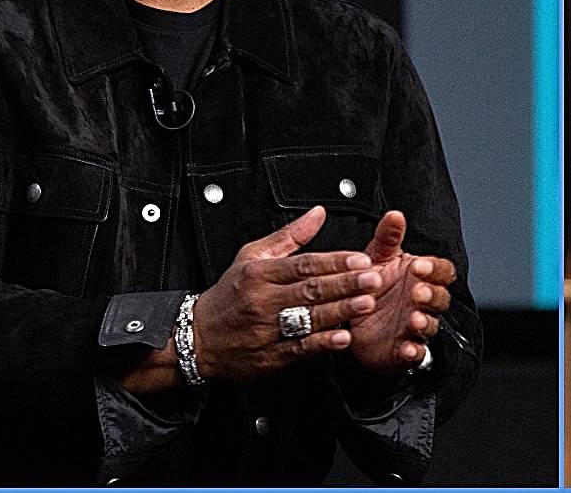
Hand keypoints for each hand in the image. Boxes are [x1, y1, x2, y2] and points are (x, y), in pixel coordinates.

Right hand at [191, 206, 383, 382]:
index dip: (334, 261)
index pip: (303, 265)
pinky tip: (342, 338)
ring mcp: (266, 329)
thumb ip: (289, 237)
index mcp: (260, 274)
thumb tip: (318, 213)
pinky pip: (299, 348)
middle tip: (373, 278)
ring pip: (308, 318)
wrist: (197, 338)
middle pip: (309, 289)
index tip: (360, 259)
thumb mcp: (252, 257)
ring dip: (340, 311)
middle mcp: (263, 300)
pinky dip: (322, 343)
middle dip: (345, 283)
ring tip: (366, 303)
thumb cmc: (228, 296)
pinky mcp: (270, 355)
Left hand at [348, 210, 456, 373]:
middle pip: (441, 298)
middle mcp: (423, 303)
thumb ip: (387, 238)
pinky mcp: (403, 351)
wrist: (350, 323)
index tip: (419, 266)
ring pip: (431, 326)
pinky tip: (408, 348)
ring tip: (413, 319)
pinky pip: (416, 354)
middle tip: (417, 291)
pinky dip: (414, 352)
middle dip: (432, 295)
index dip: (435, 269)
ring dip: (425, 322)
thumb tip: (395, 214)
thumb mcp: (376, 258)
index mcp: (421, 278)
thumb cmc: (371, 287)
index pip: (442, 271)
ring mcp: (415, 328)